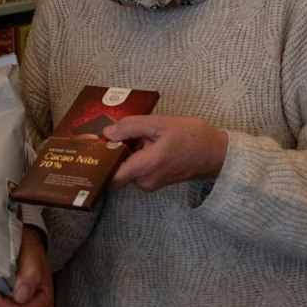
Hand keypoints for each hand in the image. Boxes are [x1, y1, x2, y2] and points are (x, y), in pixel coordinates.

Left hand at [105, 114, 228, 192]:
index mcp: (147, 166)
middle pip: (116, 171)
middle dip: (110, 154)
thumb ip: (131, 126)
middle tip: (105, 134)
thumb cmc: (192, 136)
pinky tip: (140, 141)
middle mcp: (146, 180)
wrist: (215, 153)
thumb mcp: (161, 123)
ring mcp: (150, 183)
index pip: (111, 177)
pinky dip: (133, 157)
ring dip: (124, 154)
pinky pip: (135, 170)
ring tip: (127, 134)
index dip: (98, 166)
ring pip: (126, 170)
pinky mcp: (154, 181)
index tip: (91, 150)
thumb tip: (107, 133)